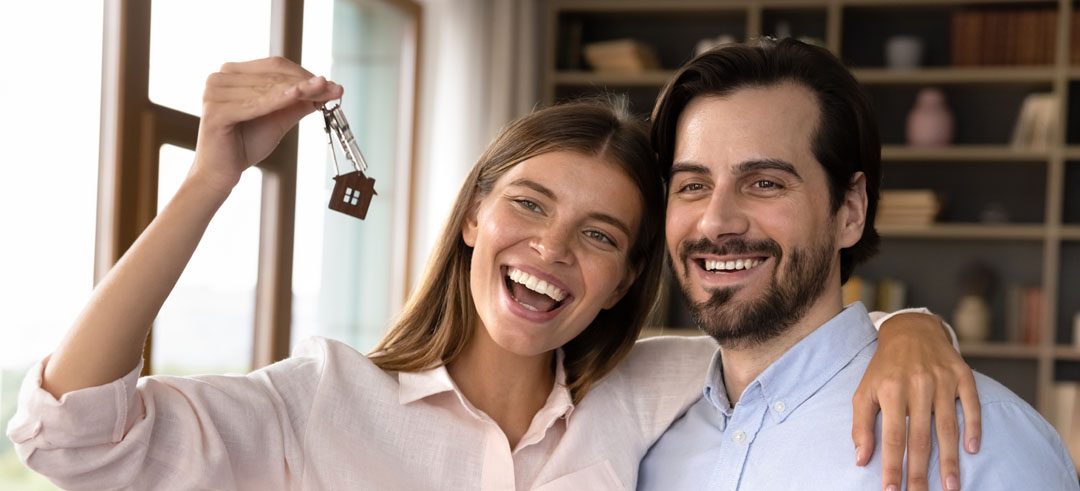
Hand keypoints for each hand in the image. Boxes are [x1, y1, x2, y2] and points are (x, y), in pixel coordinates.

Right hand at [192, 56, 343, 193]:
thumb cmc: (245, 144)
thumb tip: (325, 88)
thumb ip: (297, 102)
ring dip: (298, 91)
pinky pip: (255, 105)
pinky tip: (297, 95)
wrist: (221, 173)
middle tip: (334, 89)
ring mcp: (214, 93)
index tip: (331, 84)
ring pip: (266, 89)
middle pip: (273, 75)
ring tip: (323, 92)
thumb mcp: (278, 118)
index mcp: (232, 73)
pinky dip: (277, 100)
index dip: (305, 73)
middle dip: (307, 83)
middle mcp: (220, 77)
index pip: (274, 66)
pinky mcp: (215, 112)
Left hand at [852, 313, 980, 490]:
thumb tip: (861, 460)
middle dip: (920, 472)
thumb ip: (861, 425)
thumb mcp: (864, 391)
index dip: (892, 466)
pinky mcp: (962, 375)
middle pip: (920, 437)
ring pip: (947, 426)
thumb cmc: (885, 368)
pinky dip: (973, 427)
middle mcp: (917, 385)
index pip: (892, 437)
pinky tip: (972, 450)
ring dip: (950, 460)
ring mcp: (942, 380)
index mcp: (890, 390)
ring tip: (951, 487)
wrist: (911, 331)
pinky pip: (971, 404)